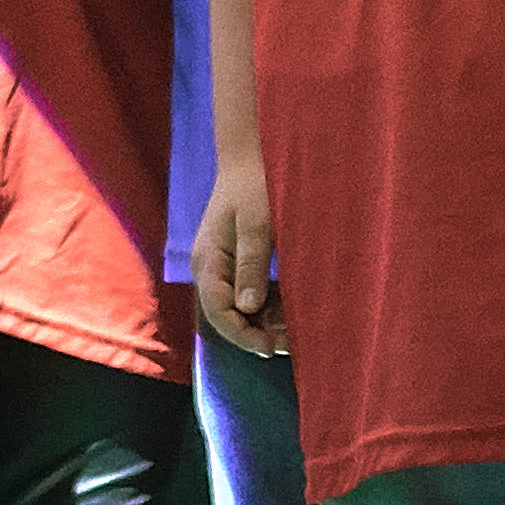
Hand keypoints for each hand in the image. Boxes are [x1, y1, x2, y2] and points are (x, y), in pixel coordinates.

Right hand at [193, 153, 285, 358]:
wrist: (252, 158)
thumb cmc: (255, 186)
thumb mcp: (257, 224)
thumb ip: (251, 264)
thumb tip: (247, 308)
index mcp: (208, 262)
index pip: (218, 312)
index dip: (243, 334)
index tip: (271, 346)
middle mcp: (211, 269)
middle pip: (228, 315)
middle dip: (257, 332)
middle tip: (291, 344)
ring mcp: (224, 267)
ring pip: (242, 308)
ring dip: (266, 322)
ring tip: (296, 330)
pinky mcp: (239, 263)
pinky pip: (251, 294)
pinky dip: (270, 305)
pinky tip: (292, 311)